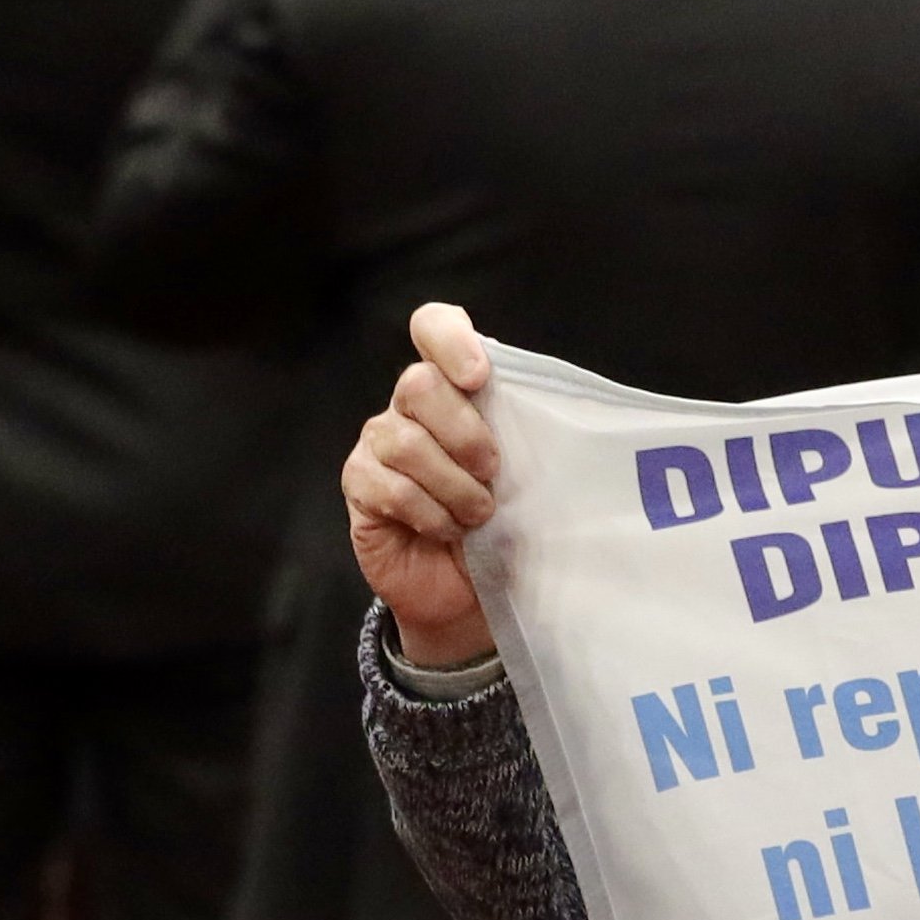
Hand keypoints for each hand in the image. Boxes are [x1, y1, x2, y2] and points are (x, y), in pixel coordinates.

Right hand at [346, 304, 504, 667]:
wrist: (469, 592)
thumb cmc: (504, 524)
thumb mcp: (527, 473)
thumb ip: (526, 430)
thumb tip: (560, 409)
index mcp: (454, 387)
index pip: (433, 327)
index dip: (450, 340)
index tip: (480, 378)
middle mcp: (409, 406)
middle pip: (419, 384)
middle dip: (464, 432)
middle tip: (493, 473)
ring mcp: (378, 443)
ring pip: (405, 441)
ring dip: (454, 486)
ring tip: (479, 516)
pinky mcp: (360, 484)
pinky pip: (389, 487)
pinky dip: (429, 513)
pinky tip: (447, 530)